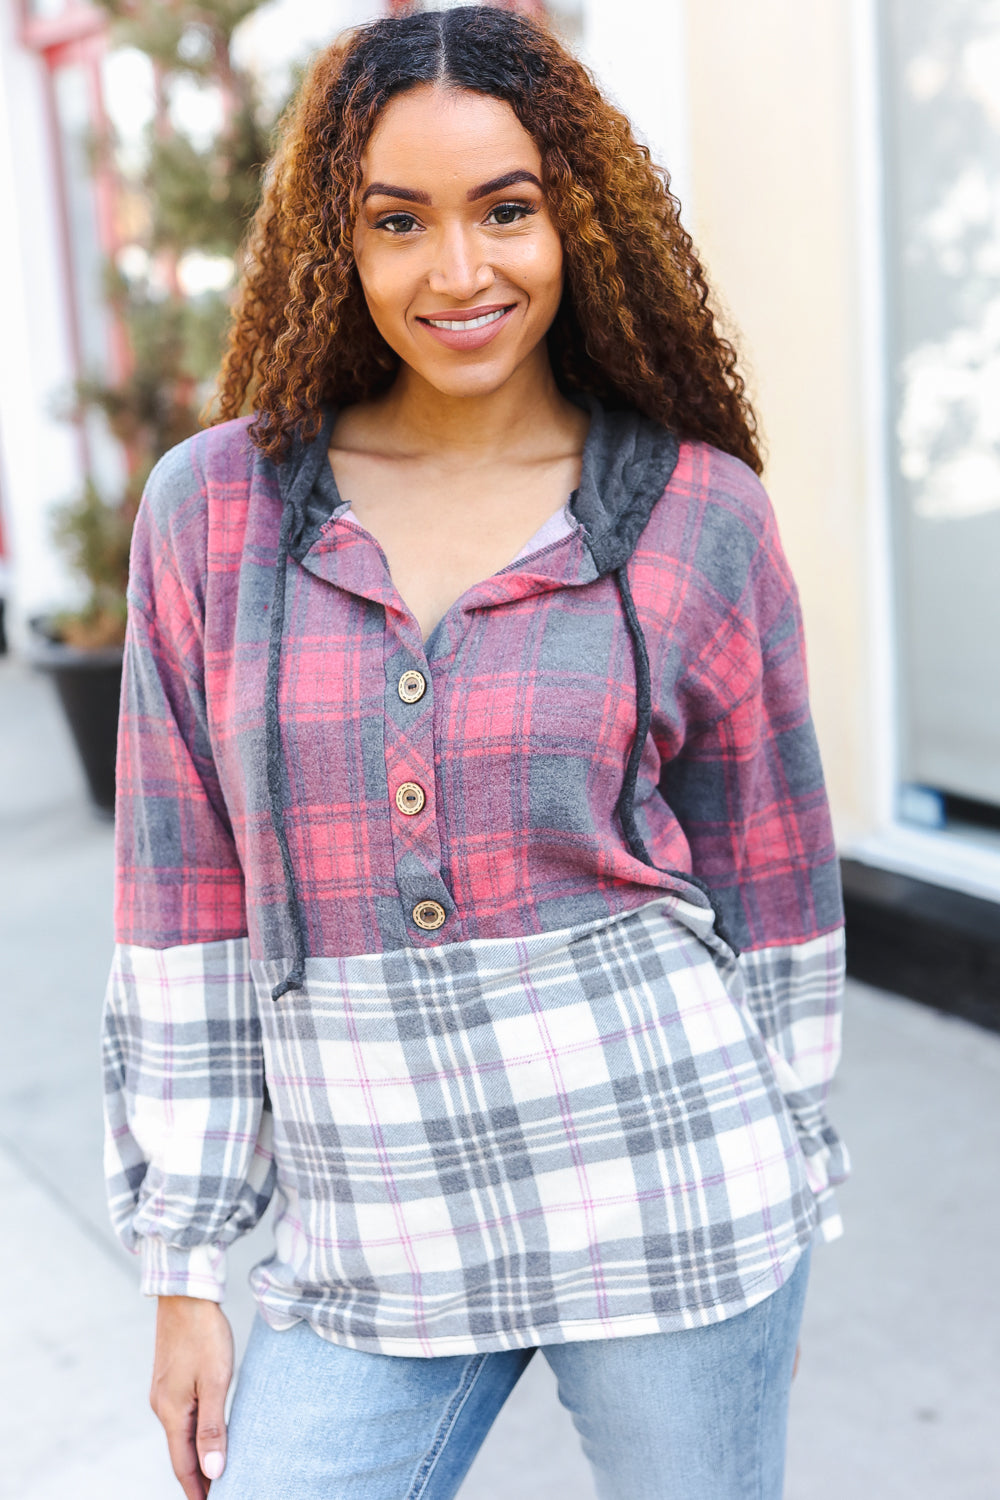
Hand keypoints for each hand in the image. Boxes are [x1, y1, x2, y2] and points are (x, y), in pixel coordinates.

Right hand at [151, 1296, 233, 1498]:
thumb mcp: (216, 1381)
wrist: (186, 1294)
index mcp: (171, 1412)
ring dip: (196, 1455)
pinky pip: (181, 1416)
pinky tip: (207, 1433)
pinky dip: (194, 1433)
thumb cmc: (204, 1333)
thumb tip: (214, 1471)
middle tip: (220, 1493)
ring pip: (181, 1434)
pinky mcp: (169, 1379)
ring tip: (217, 1471)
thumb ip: (213, 1427)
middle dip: (197, 1477)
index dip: (198, 1490)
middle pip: (180, 1453)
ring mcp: (163, 1392)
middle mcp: (161, 1406)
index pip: (183, 1464)